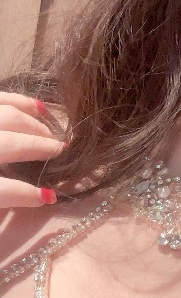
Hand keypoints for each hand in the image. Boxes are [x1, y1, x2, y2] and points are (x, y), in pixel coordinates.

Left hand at [0, 93, 63, 207]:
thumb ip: (2, 200)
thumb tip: (38, 196)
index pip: (4, 191)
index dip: (27, 195)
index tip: (48, 197)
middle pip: (12, 145)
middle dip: (40, 148)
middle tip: (57, 152)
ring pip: (10, 117)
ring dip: (35, 126)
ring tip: (48, 133)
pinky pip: (1, 98)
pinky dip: (21, 101)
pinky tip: (37, 108)